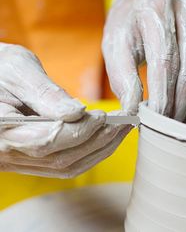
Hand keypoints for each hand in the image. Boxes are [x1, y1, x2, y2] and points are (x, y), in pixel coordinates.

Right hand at [0, 43, 129, 177]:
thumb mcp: (18, 70)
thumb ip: (45, 93)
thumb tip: (77, 112)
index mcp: (1, 130)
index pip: (47, 140)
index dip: (81, 131)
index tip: (104, 116)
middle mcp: (9, 153)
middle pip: (62, 158)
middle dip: (98, 140)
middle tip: (123, 123)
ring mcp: (20, 160)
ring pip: (67, 166)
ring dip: (99, 149)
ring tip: (120, 130)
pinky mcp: (32, 159)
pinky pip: (64, 165)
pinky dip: (89, 153)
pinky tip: (104, 139)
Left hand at [103, 0, 185, 124]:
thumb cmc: (128, 24)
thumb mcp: (116, 45)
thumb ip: (122, 77)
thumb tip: (132, 111)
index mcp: (156, 11)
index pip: (164, 64)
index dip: (161, 99)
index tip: (155, 121)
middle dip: (179, 107)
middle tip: (169, 126)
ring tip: (185, 122)